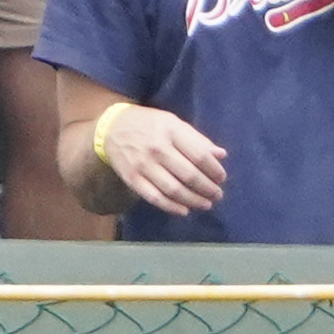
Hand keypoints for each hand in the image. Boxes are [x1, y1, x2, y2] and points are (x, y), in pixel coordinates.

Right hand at [92, 100, 224, 212]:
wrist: (111, 128)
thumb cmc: (149, 125)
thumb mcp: (173, 123)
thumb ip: (197, 139)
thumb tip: (221, 155)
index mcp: (171, 131)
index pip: (199, 155)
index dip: (214, 170)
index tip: (221, 178)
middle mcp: (157, 148)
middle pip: (189, 175)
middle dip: (208, 188)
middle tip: (217, 194)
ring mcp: (144, 165)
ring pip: (174, 190)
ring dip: (194, 200)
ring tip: (206, 204)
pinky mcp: (133, 179)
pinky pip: (155, 198)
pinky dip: (172, 207)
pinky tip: (184, 210)